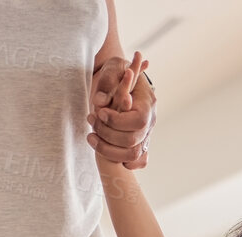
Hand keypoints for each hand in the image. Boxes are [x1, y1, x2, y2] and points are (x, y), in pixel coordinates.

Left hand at [87, 51, 154, 168]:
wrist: (121, 77)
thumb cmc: (117, 71)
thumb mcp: (112, 69)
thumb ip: (108, 83)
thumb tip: (99, 102)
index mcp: (148, 103)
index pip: (138, 121)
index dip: (117, 120)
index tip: (99, 112)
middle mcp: (150, 121)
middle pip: (133, 140)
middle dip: (108, 134)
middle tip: (91, 121)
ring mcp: (146, 134)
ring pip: (133, 154)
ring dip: (108, 150)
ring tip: (90, 137)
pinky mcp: (140, 143)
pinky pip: (138, 161)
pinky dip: (123, 162)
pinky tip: (106, 153)